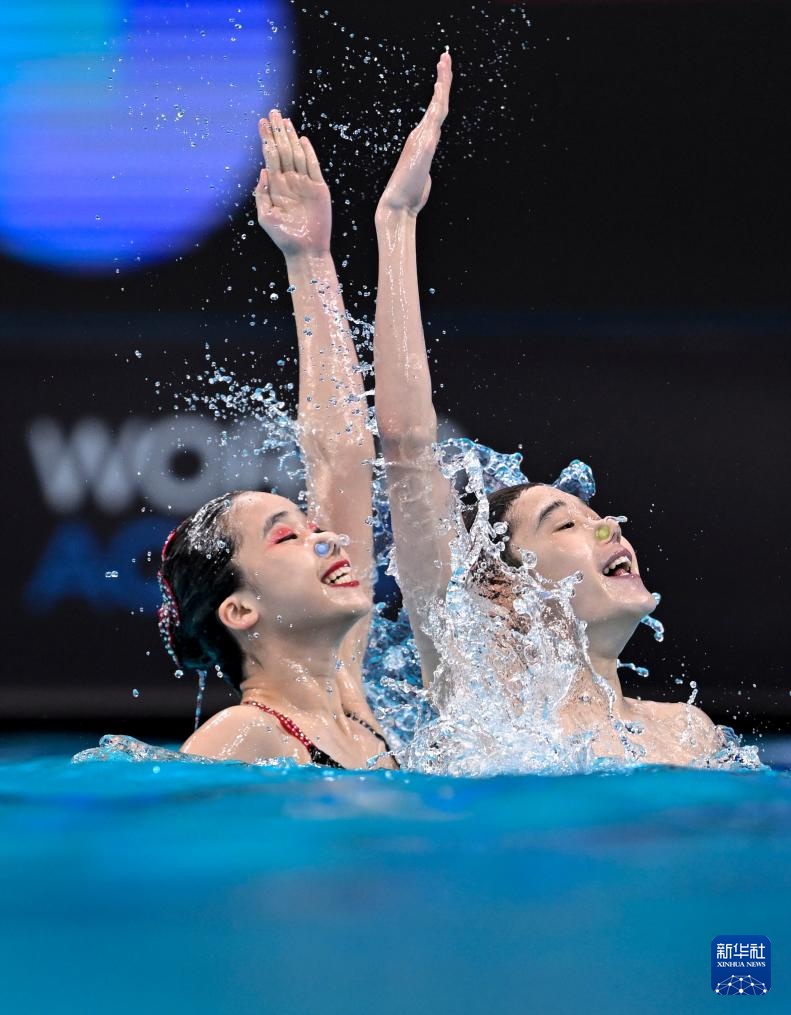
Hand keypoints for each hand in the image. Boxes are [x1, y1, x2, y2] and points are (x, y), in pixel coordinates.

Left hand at [255, 111, 330, 257]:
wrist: (305, 250)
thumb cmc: (284, 237)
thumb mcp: (265, 217)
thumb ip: (262, 194)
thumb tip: (263, 171)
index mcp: (277, 187)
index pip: (270, 158)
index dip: (266, 140)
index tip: (261, 123)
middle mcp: (290, 182)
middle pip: (283, 151)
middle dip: (277, 132)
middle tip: (272, 113)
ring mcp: (305, 184)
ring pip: (297, 155)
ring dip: (291, 137)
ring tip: (284, 120)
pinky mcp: (319, 189)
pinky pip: (313, 167)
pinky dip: (308, 153)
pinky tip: (302, 139)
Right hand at [376, 52, 451, 220]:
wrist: (397, 206)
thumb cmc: (407, 196)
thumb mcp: (420, 176)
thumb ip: (423, 165)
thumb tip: (423, 164)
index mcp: (421, 141)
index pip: (434, 112)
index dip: (440, 92)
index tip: (442, 74)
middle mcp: (420, 135)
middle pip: (437, 103)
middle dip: (442, 78)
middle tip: (445, 56)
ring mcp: (421, 138)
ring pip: (437, 105)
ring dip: (442, 81)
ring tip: (445, 61)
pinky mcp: (423, 143)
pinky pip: (434, 116)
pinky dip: (438, 99)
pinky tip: (440, 85)